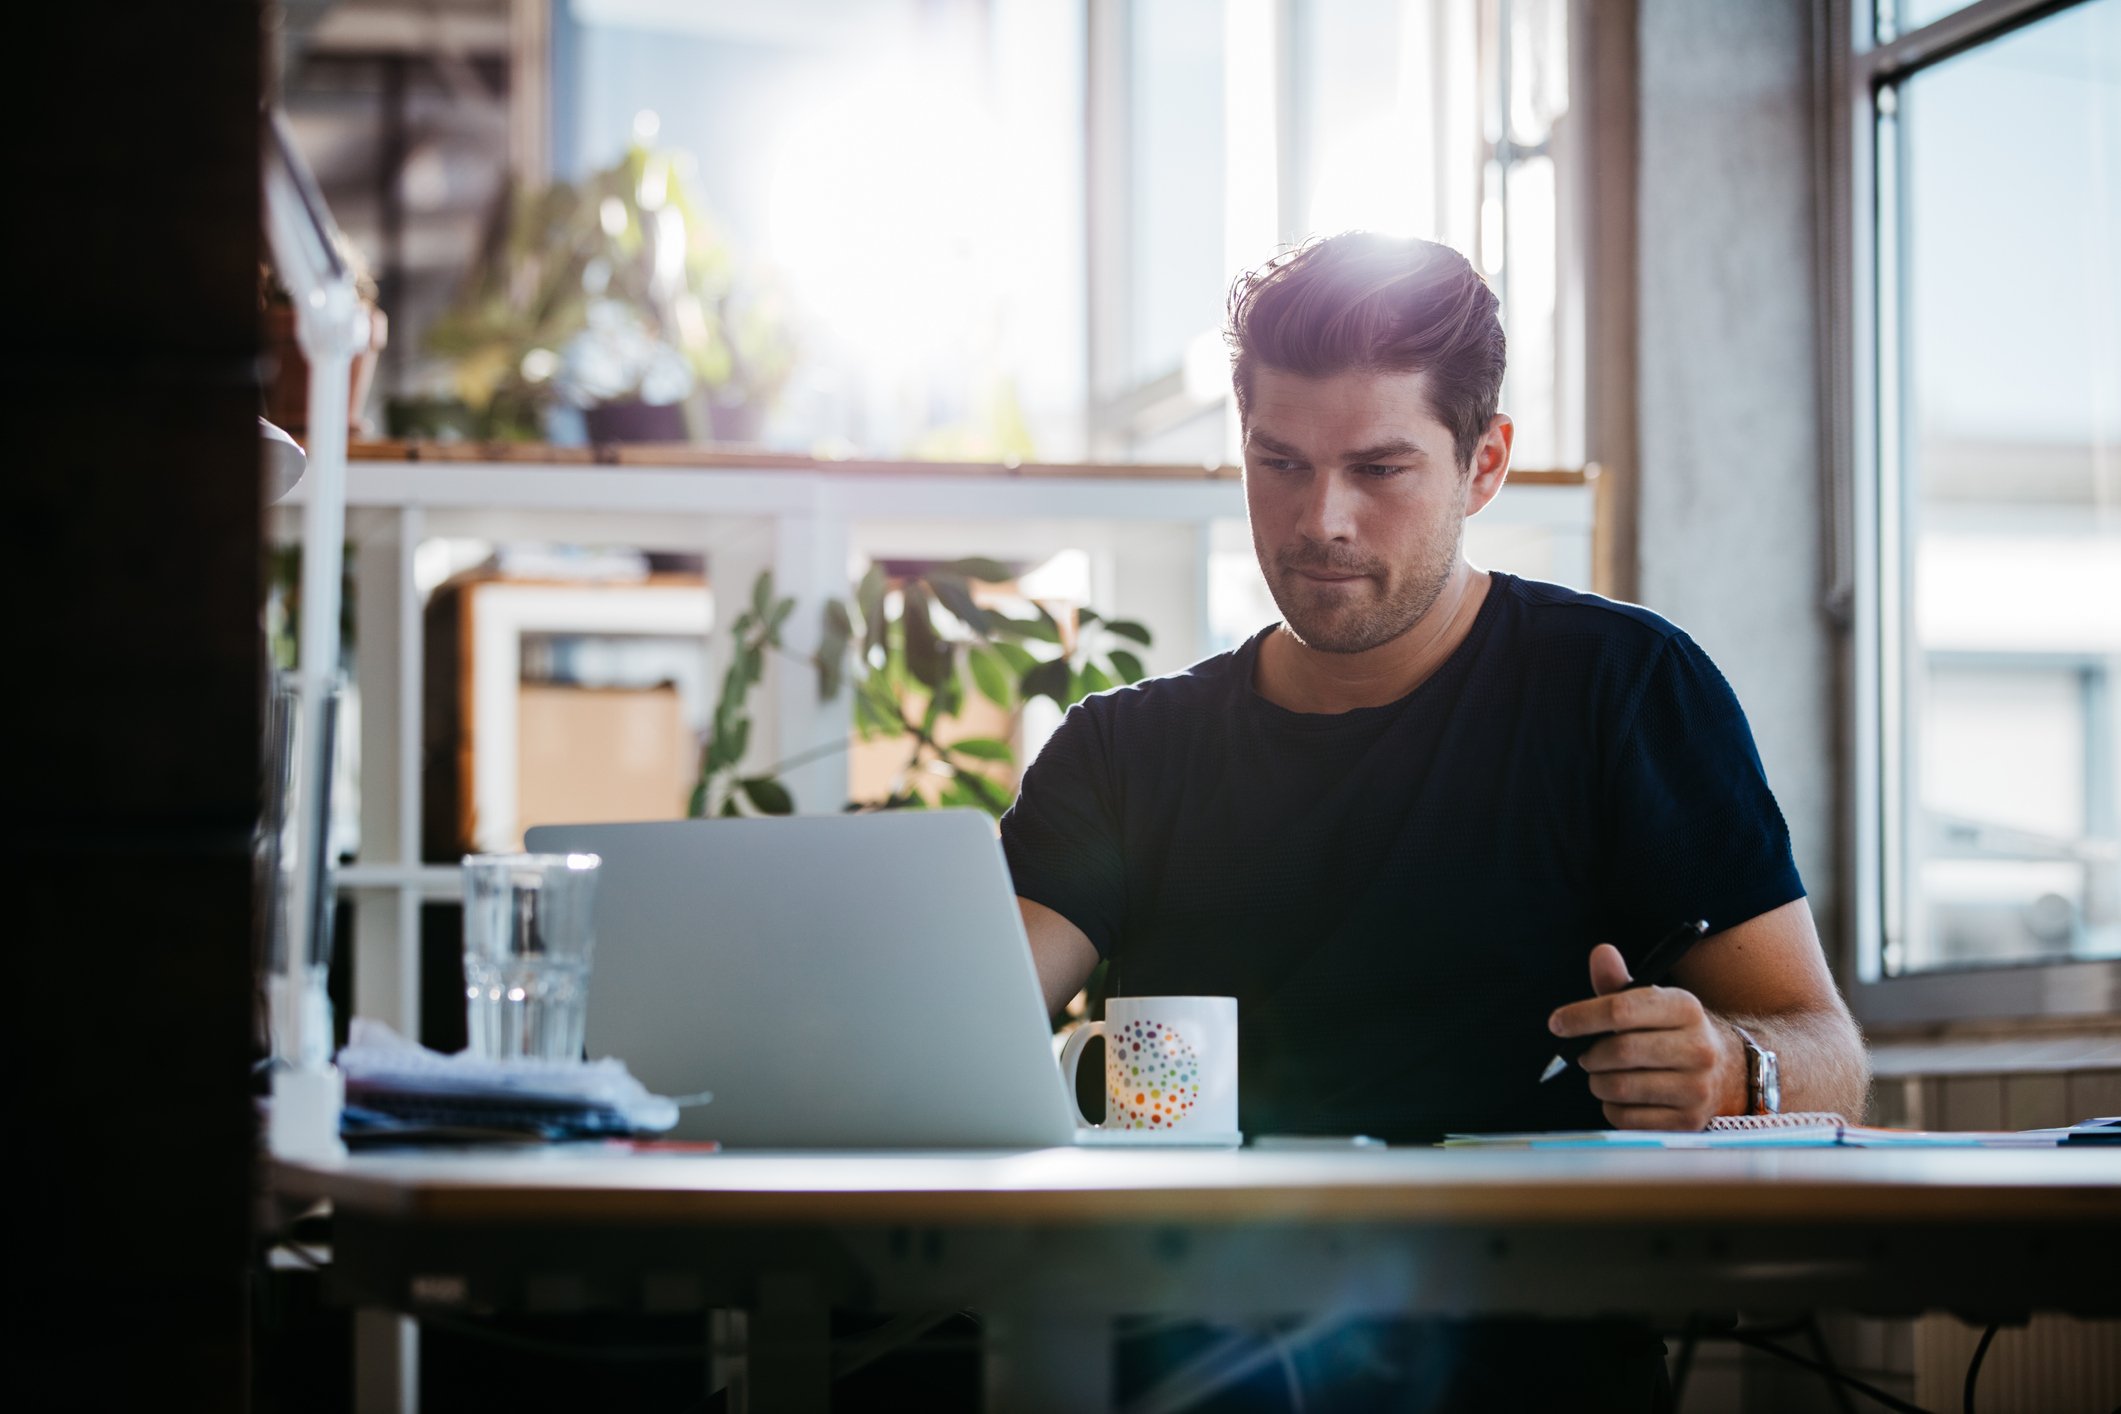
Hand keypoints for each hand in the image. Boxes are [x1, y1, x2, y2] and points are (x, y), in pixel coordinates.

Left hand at [1548, 943, 1744, 1130]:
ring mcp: (1696, 1089)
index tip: (1557, 1023)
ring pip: (1618, 1087)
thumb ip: (1619, 982)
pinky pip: (1626, 1119)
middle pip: (1617, 1051)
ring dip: (1598, 1081)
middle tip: (1585, 1053)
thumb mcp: (1651, 1002)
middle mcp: (1698, 1048)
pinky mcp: (1688, 1122)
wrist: (1725, 1071)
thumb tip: (1601, 953)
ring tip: (1604, 1073)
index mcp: (1685, 1009)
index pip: (1621, 1010)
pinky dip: (1612, 1107)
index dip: (1581, 1017)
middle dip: (1589, 1053)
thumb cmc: (1671, 1031)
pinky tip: (1622, 1096)